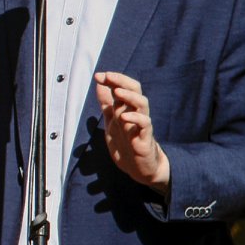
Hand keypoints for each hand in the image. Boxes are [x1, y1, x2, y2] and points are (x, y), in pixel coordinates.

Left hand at [95, 70, 170, 192]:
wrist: (139, 168)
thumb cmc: (126, 143)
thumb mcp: (111, 121)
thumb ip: (106, 104)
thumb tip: (99, 84)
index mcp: (126, 109)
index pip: (124, 87)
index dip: (113, 80)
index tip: (98, 75)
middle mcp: (135, 114)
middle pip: (134, 91)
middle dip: (121, 81)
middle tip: (108, 76)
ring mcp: (141, 125)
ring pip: (142, 104)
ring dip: (130, 96)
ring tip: (117, 91)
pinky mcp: (145, 139)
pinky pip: (145, 125)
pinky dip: (136, 118)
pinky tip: (125, 117)